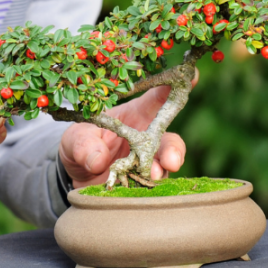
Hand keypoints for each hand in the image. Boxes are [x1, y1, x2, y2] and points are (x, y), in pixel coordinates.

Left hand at [58, 71, 196, 186]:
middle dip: (174, 149)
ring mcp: (146, 162)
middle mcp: (146, 137)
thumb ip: (84, 145)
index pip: (157, 97)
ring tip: (151, 176)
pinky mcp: (142, 183)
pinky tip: (140, 191)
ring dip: (161, 171)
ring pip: (164, 166)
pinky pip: (152, 186)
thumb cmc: (80, 144)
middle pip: (169, 139)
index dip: (173, 87)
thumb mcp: (75, 139)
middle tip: (171, 160)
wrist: (77, 177)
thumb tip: (98, 160)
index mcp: (134, 115)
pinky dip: (148, 189)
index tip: (191, 76)